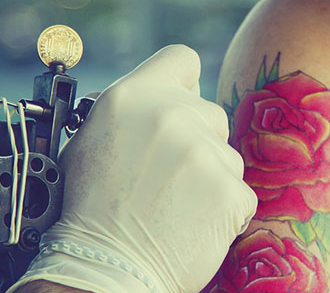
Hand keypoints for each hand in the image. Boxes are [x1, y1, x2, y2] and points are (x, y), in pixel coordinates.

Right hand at [9, 45, 256, 292]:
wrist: (103, 270)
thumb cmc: (90, 212)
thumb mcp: (93, 141)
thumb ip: (135, 112)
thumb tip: (165, 99)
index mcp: (131, 96)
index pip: (181, 59)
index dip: (184, 82)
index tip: (181, 102)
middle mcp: (170, 115)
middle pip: (210, 112)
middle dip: (197, 140)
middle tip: (169, 175)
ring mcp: (203, 152)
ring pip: (226, 154)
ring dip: (211, 176)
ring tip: (175, 205)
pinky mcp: (230, 189)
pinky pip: (239, 192)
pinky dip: (224, 209)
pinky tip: (192, 223)